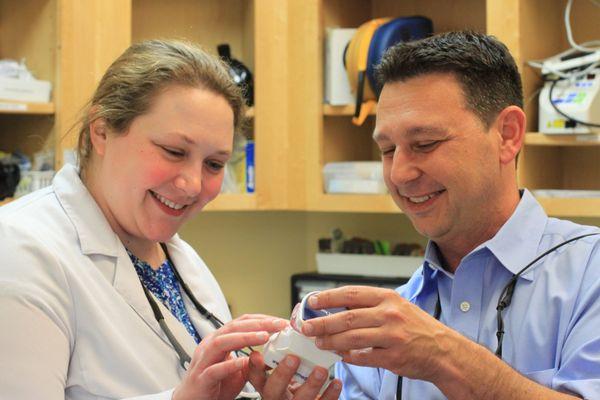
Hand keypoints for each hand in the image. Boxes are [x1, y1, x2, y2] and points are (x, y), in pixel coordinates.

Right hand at [173, 314, 286, 399]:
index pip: (241, 322)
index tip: (281, 322)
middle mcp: (210, 346)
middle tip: (278, 325)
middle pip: (233, 327)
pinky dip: (229, 364)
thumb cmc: (215, 384)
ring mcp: (204, 361)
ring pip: (222, 342)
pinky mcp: (201, 379)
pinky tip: (243, 361)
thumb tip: (275, 353)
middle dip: (258, 324)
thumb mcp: (239, 370)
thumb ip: (253, 360)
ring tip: (264, 337)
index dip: (262, 319)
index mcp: (220, 340)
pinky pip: (215, 369)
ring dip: (244, 338)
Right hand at [247, 351, 341, 399]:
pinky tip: (336, 382)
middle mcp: (278, 397)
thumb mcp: (284, 372)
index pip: (256, 378)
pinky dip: (330, 394)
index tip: (256, 354)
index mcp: (268, 386)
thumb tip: (290, 326)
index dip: (254, 367)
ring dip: (311, 384)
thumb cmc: (294, 384)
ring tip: (321, 370)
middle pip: (274, 390)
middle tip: (293, 358)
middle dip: (282, 374)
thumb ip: (283, 355)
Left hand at [301, 286, 457, 381]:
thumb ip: (370, 306)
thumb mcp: (396, 306)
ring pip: (351, 338)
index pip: (351, 294)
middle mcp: (390, 314)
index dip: (328, 297)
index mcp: (388, 298)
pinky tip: (340, 356)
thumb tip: (337, 306)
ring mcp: (392, 336)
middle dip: (322, 322)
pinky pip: (363, 357)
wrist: (444, 351)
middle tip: (306, 326)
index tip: (311, 301)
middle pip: (347, 317)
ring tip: (319, 342)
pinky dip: (349, 356)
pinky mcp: (393, 357)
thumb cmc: (417, 327)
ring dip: (331, 341)